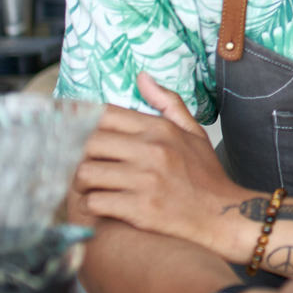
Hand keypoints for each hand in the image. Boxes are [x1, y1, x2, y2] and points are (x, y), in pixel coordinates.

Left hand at [71, 73, 241, 254]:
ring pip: (85, 173)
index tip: (68, 128)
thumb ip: (167, 103)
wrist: (224, 216)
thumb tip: (142, 77)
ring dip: (80, 182)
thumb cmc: (205, 176)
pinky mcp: (139, 208)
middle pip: (88, 143)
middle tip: (78, 162)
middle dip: (76, 154)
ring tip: (87, 186)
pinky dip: (91, 205)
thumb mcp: (193, 132)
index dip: (79, 120)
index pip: (104, 115)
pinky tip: (99, 205)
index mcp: (159, 129)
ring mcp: (144, 180)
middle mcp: (150, 151)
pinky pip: (95, 202)